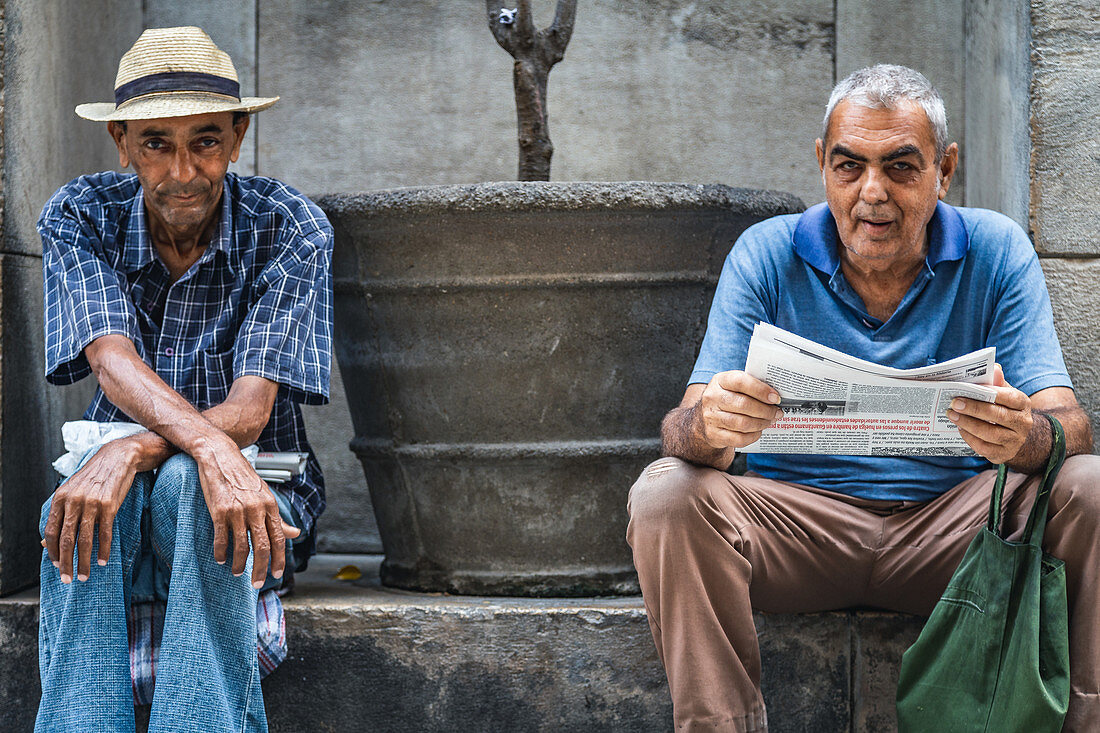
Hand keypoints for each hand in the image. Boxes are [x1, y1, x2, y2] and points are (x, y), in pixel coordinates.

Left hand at [42, 437, 140, 583]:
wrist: (118, 457)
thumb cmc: (95, 476)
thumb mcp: (72, 492)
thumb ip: (60, 515)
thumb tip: (44, 542)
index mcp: (60, 498)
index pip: (52, 531)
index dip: (52, 551)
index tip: (57, 564)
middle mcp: (74, 501)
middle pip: (66, 540)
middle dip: (66, 563)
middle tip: (67, 579)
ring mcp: (91, 503)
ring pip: (85, 540)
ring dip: (85, 562)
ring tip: (85, 576)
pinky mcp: (109, 505)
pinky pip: (105, 534)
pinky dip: (103, 550)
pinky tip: (103, 561)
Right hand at [193, 438, 300, 587]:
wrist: (221, 457)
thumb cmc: (243, 477)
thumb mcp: (265, 495)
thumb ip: (278, 517)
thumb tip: (295, 533)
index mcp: (270, 506)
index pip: (278, 539)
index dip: (279, 559)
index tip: (277, 574)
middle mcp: (256, 509)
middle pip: (263, 547)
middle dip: (261, 569)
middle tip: (257, 583)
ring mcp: (238, 511)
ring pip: (242, 546)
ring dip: (239, 564)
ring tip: (237, 572)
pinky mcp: (219, 511)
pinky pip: (222, 538)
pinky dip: (221, 552)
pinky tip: (221, 559)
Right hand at [692, 370, 783, 449]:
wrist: (702, 418)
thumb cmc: (726, 399)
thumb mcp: (733, 386)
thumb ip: (750, 386)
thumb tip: (775, 396)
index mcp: (720, 381)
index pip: (741, 382)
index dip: (761, 390)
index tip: (775, 398)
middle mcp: (712, 398)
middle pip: (744, 405)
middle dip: (765, 410)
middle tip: (777, 412)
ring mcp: (711, 417)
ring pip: (743, 423)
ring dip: (761, 423)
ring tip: (769, 421)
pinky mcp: (713, 434)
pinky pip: (739, 439)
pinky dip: (753, 436)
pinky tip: (758, 431)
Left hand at [947, 364, 1032, 463]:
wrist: (1017, 436)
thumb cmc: (1005, 408)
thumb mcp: (1005, 393)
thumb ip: (996, 382)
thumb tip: (994, 368)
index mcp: (1023, 404)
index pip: (1010, 397)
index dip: (990, 393)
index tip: (969, 389)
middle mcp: (1022, 423)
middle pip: (998, 416)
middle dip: (973, 408)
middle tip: (954, 403)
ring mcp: (1014, 441)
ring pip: (990, 433)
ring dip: (968, 424)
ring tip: (952, 415)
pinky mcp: (1003, 454)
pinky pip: (984, 448)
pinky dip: (969, 438)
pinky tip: (960, 428)